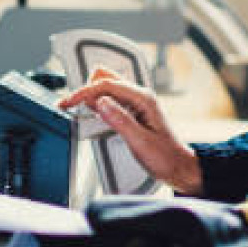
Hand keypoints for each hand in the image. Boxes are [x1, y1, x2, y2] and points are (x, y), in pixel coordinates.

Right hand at [58, 67, 202, 194]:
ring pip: (106, 88)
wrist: (178, 167)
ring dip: (90, 96)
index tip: (69, 102)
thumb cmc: (165, 157)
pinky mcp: (132, 111)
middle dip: (86, 89)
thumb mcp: (140, 141)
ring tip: (76, 110)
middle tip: (71, 106)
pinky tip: (91, 115)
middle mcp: (140, 96)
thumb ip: (120, 120)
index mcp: (143, 99)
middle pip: (105, 78)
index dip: (84, 91)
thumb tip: (101, 102)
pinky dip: (97, 104)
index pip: (107, 84)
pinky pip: (110, 100)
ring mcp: (136, 103)